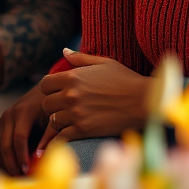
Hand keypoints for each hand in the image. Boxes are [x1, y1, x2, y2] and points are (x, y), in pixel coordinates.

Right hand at [0, 86, 46, 174]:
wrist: (43, 92)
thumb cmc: (51, 108)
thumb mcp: (53, 120)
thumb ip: (48, 138)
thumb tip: (41, 160)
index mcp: (23, 112)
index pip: (19, 138)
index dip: (22, 157)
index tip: (28, 172)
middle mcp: (9, 115)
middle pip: (5, 146)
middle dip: (12, 166)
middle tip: (23, 182)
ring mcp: (3, 120)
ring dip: (7, 166)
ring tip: (19, 179)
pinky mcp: (1, 126)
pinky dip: (4, 161)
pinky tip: (15, 170)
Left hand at [38, 48, 152, 146]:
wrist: (144, 102)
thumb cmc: (126, 79)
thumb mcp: (103, 62)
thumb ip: (80, 58)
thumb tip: (64, 51)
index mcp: (72, 77)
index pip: (44, 84)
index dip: (49, 89)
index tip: (57, 93)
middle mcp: (70, 95)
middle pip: (46, 104)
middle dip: (52, 106)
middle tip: (62, 109)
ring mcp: (76, 113)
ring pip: (53, 121)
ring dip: (59, 121)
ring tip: (69, 121)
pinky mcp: (84, 130)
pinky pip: (62, 137)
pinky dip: (63, 137)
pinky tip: (69, 135)